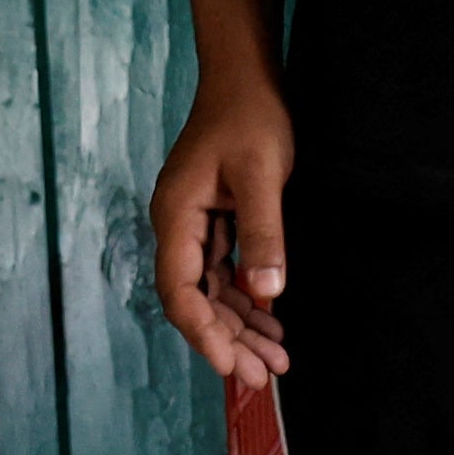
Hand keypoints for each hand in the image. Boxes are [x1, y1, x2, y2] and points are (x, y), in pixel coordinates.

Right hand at [147, 75, 294, 390]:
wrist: (245, 76)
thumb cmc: (250, 116)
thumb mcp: (261, 174)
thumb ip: (263, 233)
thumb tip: (268, 290)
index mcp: (177, 216)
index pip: (180, 291)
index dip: (203, 333)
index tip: (231, 365)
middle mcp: (179, 227)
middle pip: (196, 300)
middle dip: (229, 340)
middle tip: (265, 377)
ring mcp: (196, 226)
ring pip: (213, 291)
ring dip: (242, 326)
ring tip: (276, 361)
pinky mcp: (215, 222)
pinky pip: (225, 273)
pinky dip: (248, 299)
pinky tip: (272, 321)